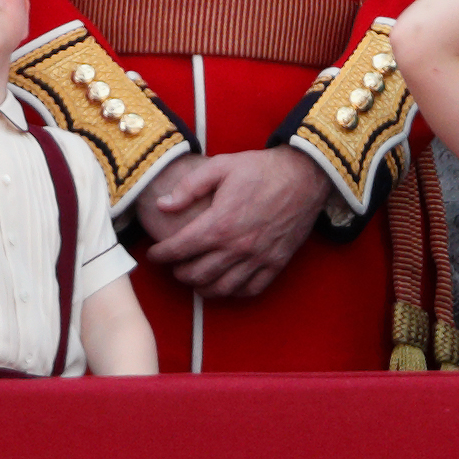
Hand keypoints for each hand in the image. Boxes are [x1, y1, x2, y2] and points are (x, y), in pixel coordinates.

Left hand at [143, 148, 331, 297]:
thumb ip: (188, 187)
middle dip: (178, 272)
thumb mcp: (220, 166)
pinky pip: (249, 290)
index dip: (160, 255)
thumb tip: (163, 205)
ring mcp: (258, 258)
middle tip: (174, 264)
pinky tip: (224, 283)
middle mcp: (237, 247)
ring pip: (220, 288)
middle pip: (196, 274)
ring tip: (194, 277)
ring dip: (201, 286)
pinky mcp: (276, 263)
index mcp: (219, 223)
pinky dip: (232, 292)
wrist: (305, 175)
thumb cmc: (261, 168)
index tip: (153, 254)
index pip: (179, 249)